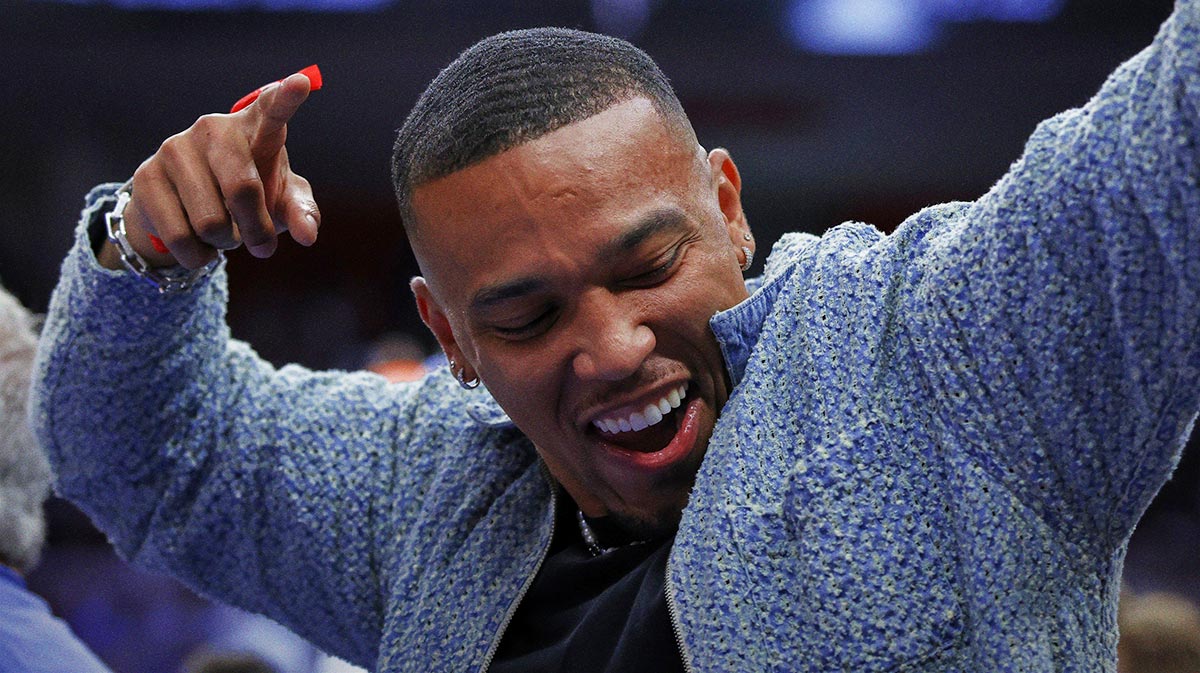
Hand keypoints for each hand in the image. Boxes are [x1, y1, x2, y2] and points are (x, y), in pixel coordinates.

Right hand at [99, 72, 319, 270]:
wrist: (185, 210)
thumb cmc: (248, 196)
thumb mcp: (280, 203)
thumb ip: (301, 213)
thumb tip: (309, 234)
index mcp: (255, 128)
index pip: (272, 108)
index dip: (286, 97)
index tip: (302, 83)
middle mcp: (213, 128)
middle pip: (242, 189)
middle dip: (258, 230)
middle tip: (262, 246)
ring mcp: (175, 148)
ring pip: (211, 222)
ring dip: (225, 243)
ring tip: (223, 234)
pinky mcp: (146, 175)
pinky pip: (180, 236)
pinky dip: (199, 255)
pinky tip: (200, 246)